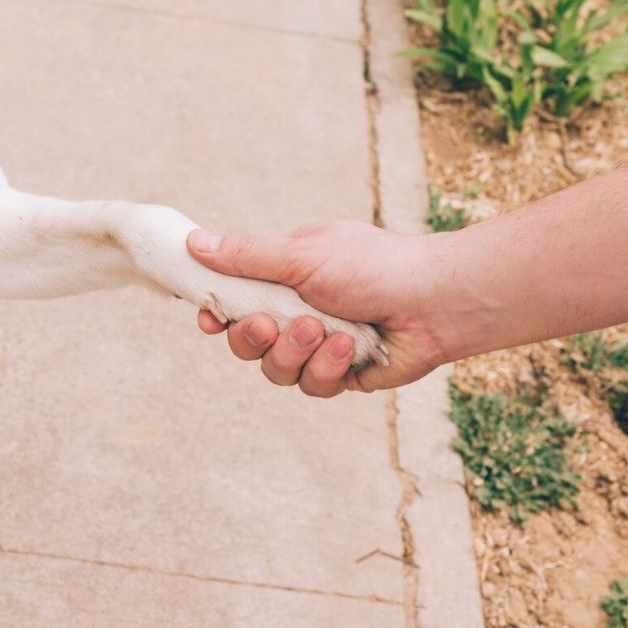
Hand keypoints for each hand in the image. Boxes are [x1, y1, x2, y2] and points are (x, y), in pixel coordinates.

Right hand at [186, 220, 447, 396]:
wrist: (434, 301)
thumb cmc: (373, 266)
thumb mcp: (302, 255)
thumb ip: (246, 256)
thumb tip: (193, 242)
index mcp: (285, 278)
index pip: (236, 300)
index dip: (218, 314)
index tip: (210, 318)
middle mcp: (299, 312)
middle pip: (248, 343)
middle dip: (254, 339)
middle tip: (269, 325)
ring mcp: (320, 346)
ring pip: (277, 370)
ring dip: (296, 353)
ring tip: (324, 331)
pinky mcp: (342, 374)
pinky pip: (313, 385)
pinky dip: (328, 368)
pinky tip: (349, 348)